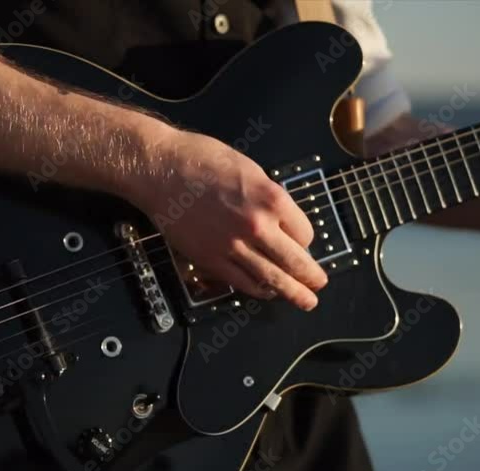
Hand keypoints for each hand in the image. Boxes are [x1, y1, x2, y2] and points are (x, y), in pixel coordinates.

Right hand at [128, 128, 327, 310]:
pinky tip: (267, 292)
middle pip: (295, 261)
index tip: (301, 243)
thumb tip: (280, 217)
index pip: (304, 233)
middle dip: (311, 276)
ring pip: (272, 278)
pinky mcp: (211, 259)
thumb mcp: (250, 169)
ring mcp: (234, 246)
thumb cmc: (200, 159)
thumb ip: (268, 196)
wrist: (160, 170)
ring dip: (292, 292)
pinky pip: (242, 282)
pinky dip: (258, 290)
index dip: (305, 240)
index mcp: (272, 199)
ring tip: (305, 301)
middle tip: (319, 284)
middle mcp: (258, 226)